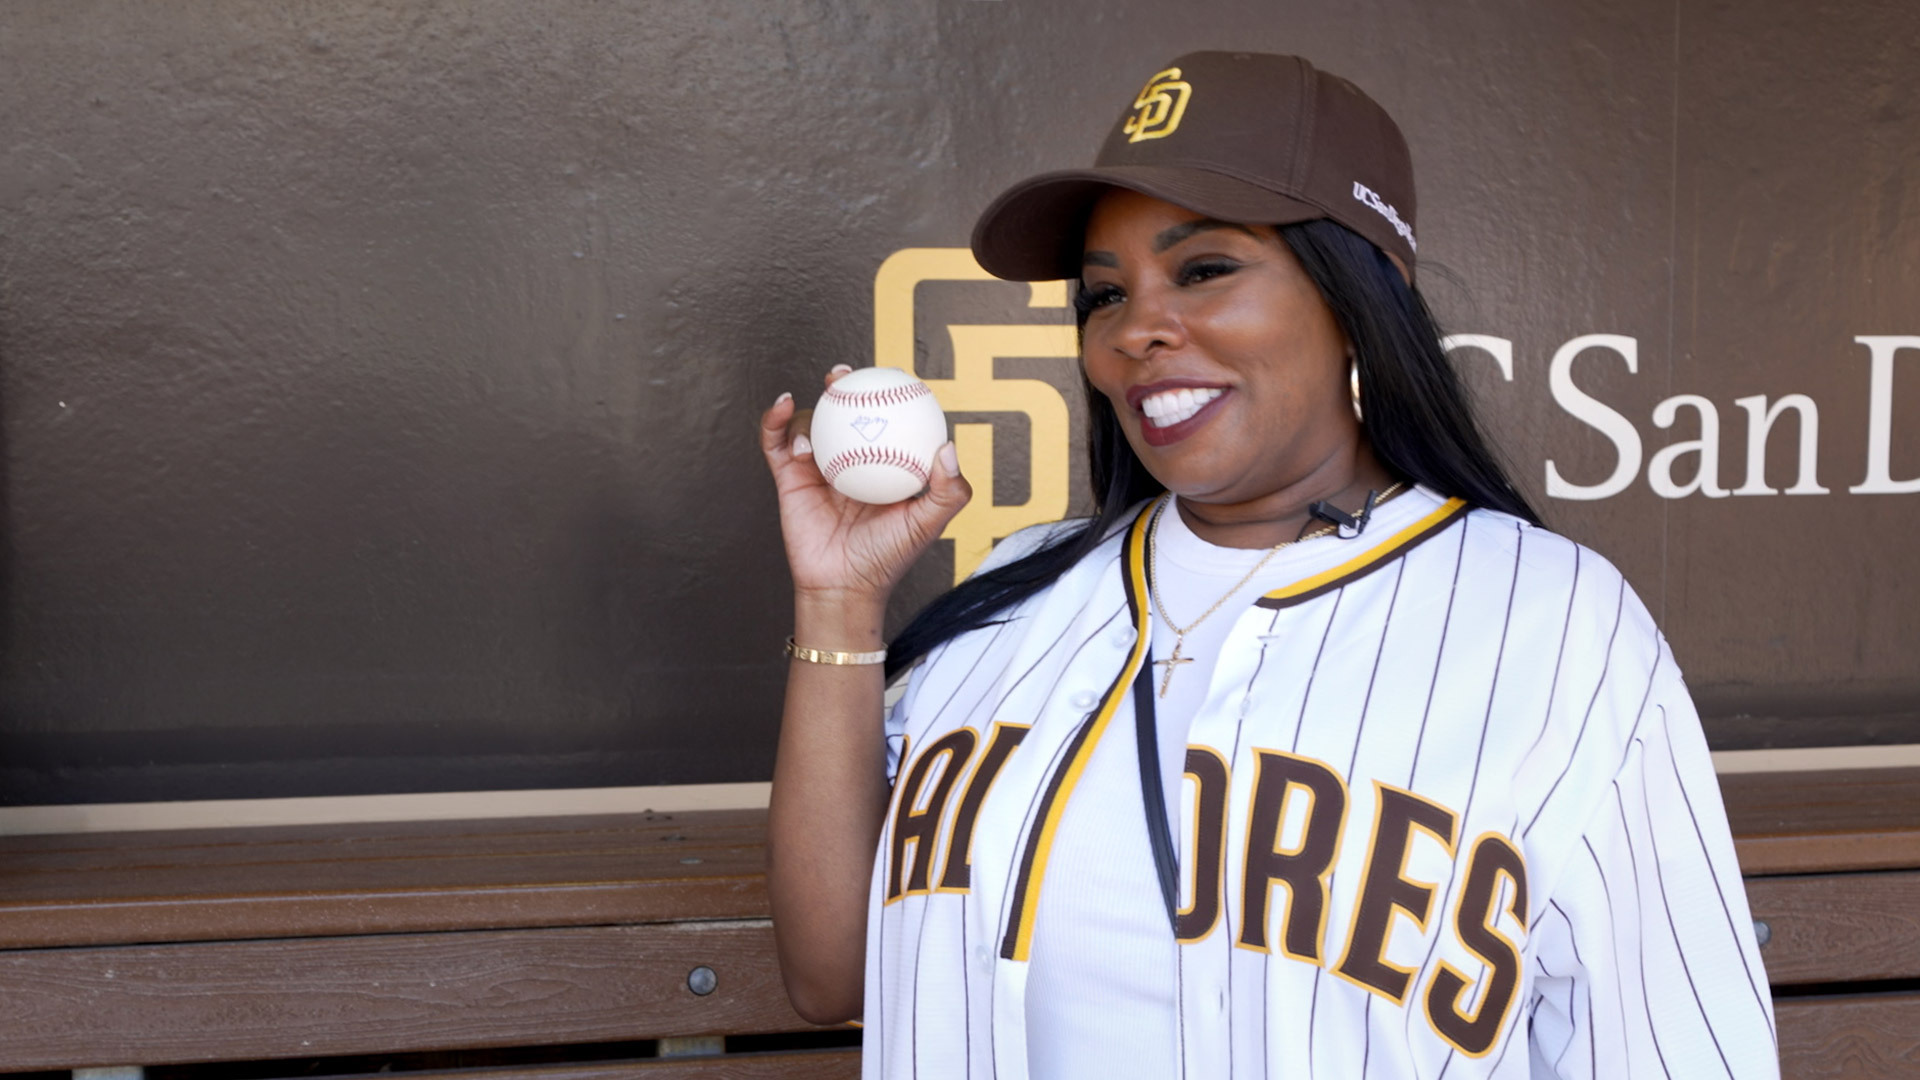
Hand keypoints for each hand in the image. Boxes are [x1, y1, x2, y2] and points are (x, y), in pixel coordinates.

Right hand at [760, 366, 972, 604]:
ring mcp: (818, 466)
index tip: (891, 376)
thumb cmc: (888, 557)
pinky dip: (777, 419)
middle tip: (846, 374)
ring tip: (823, 400)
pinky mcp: (788, 477)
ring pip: (813, 422)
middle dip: (845, 385)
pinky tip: (787, 405)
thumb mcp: (927, 524)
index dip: (887, 393)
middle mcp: (850, 459)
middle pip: (845, 413)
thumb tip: (948, 447)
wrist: (843, 586)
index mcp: (883, 463)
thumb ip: (948, 491)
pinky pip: (777, 442)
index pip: (886, 420)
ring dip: (814, 406)